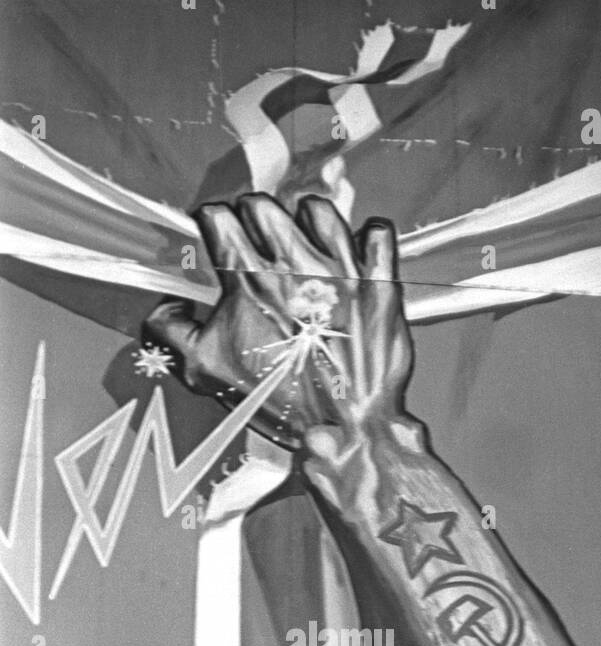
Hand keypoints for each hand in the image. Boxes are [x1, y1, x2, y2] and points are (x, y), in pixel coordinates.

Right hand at [143, 194, 412, 449]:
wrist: (343, 429)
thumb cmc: (281, 404)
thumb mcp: (207, 372)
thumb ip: (170, 332)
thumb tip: (164, 307)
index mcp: (248, 281)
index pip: (219, 216)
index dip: (212, 222)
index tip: (216, 232)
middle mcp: (294, 266)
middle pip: (264, 205)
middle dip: (253, 216)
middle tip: (256, 241)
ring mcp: (342, 270)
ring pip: (318, 208)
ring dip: (305, 220)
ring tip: (303, 243)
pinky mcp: (379, 281)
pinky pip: (379, 232)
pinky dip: (368, 235)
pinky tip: (356, 252)